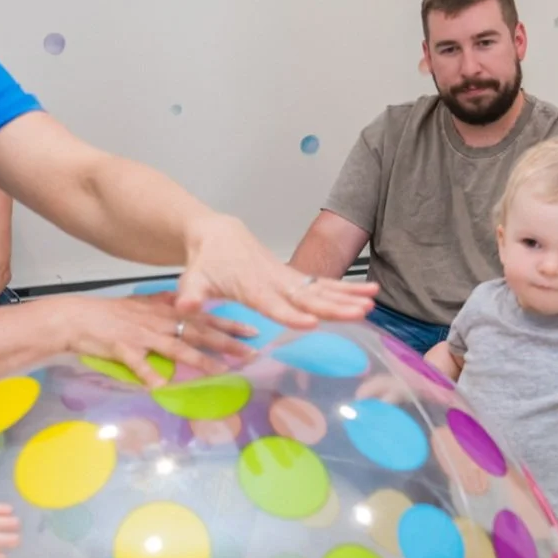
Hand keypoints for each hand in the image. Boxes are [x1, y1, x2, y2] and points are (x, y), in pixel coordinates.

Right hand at [51, 294, 254, 386]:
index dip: (229, 322)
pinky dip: (149, 375)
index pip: (203, 316)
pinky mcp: (123, 348)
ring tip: (220, 372)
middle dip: (226, 343)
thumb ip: (164, 306)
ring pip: (176, 347)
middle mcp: (158, 321)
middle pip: (198, 332)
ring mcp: (142, 335)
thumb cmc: (109, 314)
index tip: (252, 330)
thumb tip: (184, 308)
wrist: (77, 317)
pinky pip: (139, 364)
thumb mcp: (141, 305)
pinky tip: (161, 388)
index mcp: (164, 311)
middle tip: (250, 353)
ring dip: (200, 360)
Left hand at [176, 214, 378, 328]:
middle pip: (307, 297)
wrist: (218, 235)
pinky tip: (371, 295)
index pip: (273, 304)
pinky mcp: (294, 278)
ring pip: (321, 289)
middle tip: (360, 313)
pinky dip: (346, 288)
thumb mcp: (192, 279)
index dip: (291, 314)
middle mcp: (275, 282)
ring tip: (373, 303)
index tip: (311, 322)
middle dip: (334, 306)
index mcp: (251, 287)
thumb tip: (184, 309)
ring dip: (347, 296)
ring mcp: (288, 279)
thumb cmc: (205, 262)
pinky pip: (323, 285)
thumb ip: (190, 295)